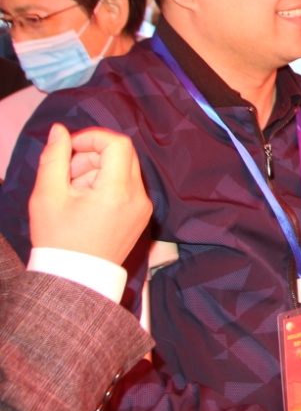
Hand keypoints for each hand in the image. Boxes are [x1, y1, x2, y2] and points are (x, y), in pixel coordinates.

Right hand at [28, 124, 150, 265]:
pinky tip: (85, 202)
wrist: (76, 279)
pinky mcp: (141, 215)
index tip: (69, 149)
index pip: (117, 144)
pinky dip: (107, 185)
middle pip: (122, 154)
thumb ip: (54, 158)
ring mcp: (143, 207)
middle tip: (66, 174)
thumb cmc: (59, 241)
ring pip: (124, 169)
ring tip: (73, 192)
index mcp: (118, 192)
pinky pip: (127, 186)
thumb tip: (60, 131)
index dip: (92, 138)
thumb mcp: (47, 196)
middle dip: (92, 155)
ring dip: (97, 170)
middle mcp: (138, 197)